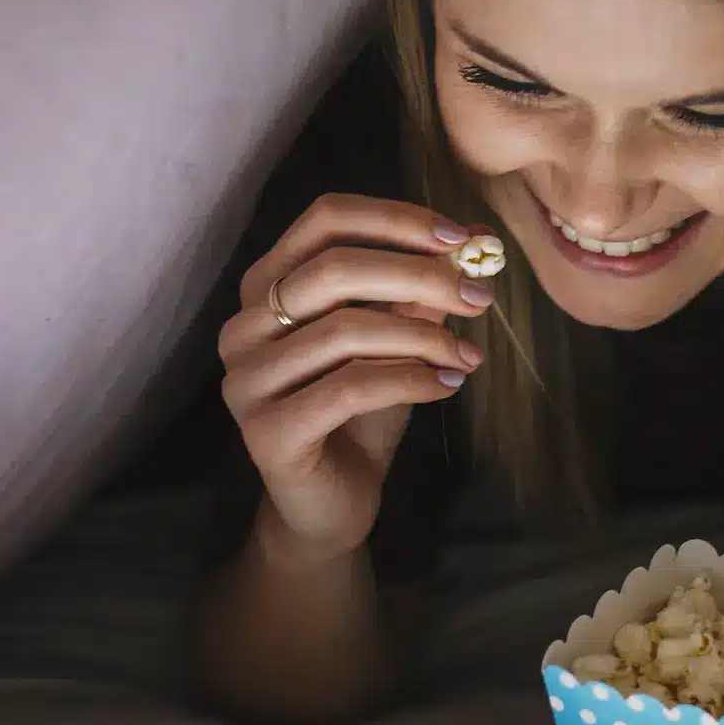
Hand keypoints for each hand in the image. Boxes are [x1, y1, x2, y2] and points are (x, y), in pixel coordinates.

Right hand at [218, 193, 494, 556]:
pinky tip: (447, 385)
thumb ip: (419, 294)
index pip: (325, 219)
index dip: (395, 219)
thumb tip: (477, 242)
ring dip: (424, 338)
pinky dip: (410, 381)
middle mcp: (243, 326)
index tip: (461, 240)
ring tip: (468, 355)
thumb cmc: (359, 414)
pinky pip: (350, 388)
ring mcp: (247, 380)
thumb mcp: (394, 342)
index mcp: (267, 287)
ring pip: (345, 330)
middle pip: (333, 269)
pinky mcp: (266, 432)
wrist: (330, 504)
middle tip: (480, 297)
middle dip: (420, 277)